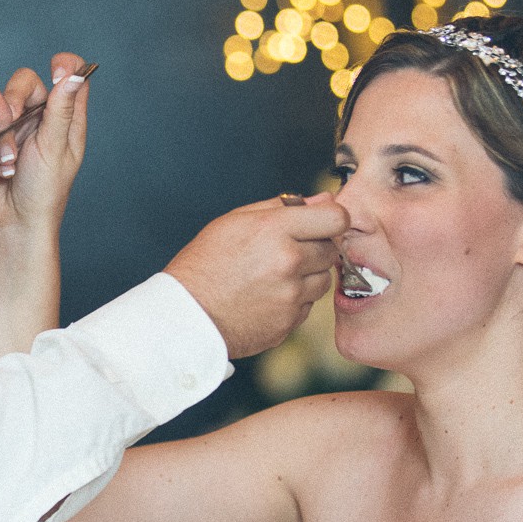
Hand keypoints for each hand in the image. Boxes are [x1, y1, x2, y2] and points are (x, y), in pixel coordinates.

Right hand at [0, 53, 90, 237]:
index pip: (71, 75)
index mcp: (66, 118)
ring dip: (2, 132)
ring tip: (7, 162)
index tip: (55, 70)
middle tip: (14, 120)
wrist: (13, 222)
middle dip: (16, 101)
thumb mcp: (54, 147)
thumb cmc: (44, 191)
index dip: (65, 67)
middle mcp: (42, 117)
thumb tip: (75, 73)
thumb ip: (60, 108)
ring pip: (1, 102)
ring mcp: (17, 126)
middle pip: (27, 82)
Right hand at [164, 194, 346, 357]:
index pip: (336, 218)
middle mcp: (288, 262)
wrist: (185, 314)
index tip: (322, 224)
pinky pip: (307, 306)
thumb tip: (324, 199)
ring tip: (273, 277)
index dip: (331, 219)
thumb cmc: (205, 263)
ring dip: (307, 277)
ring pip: (323, 280)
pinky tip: (266, 297)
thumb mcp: (235, 222)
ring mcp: (290, 296)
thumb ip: (282, 207)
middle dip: (315, 249)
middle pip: (331, 250)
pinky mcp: (288, 322)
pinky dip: (294, 301)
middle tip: (285, 253)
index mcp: (275, 230)